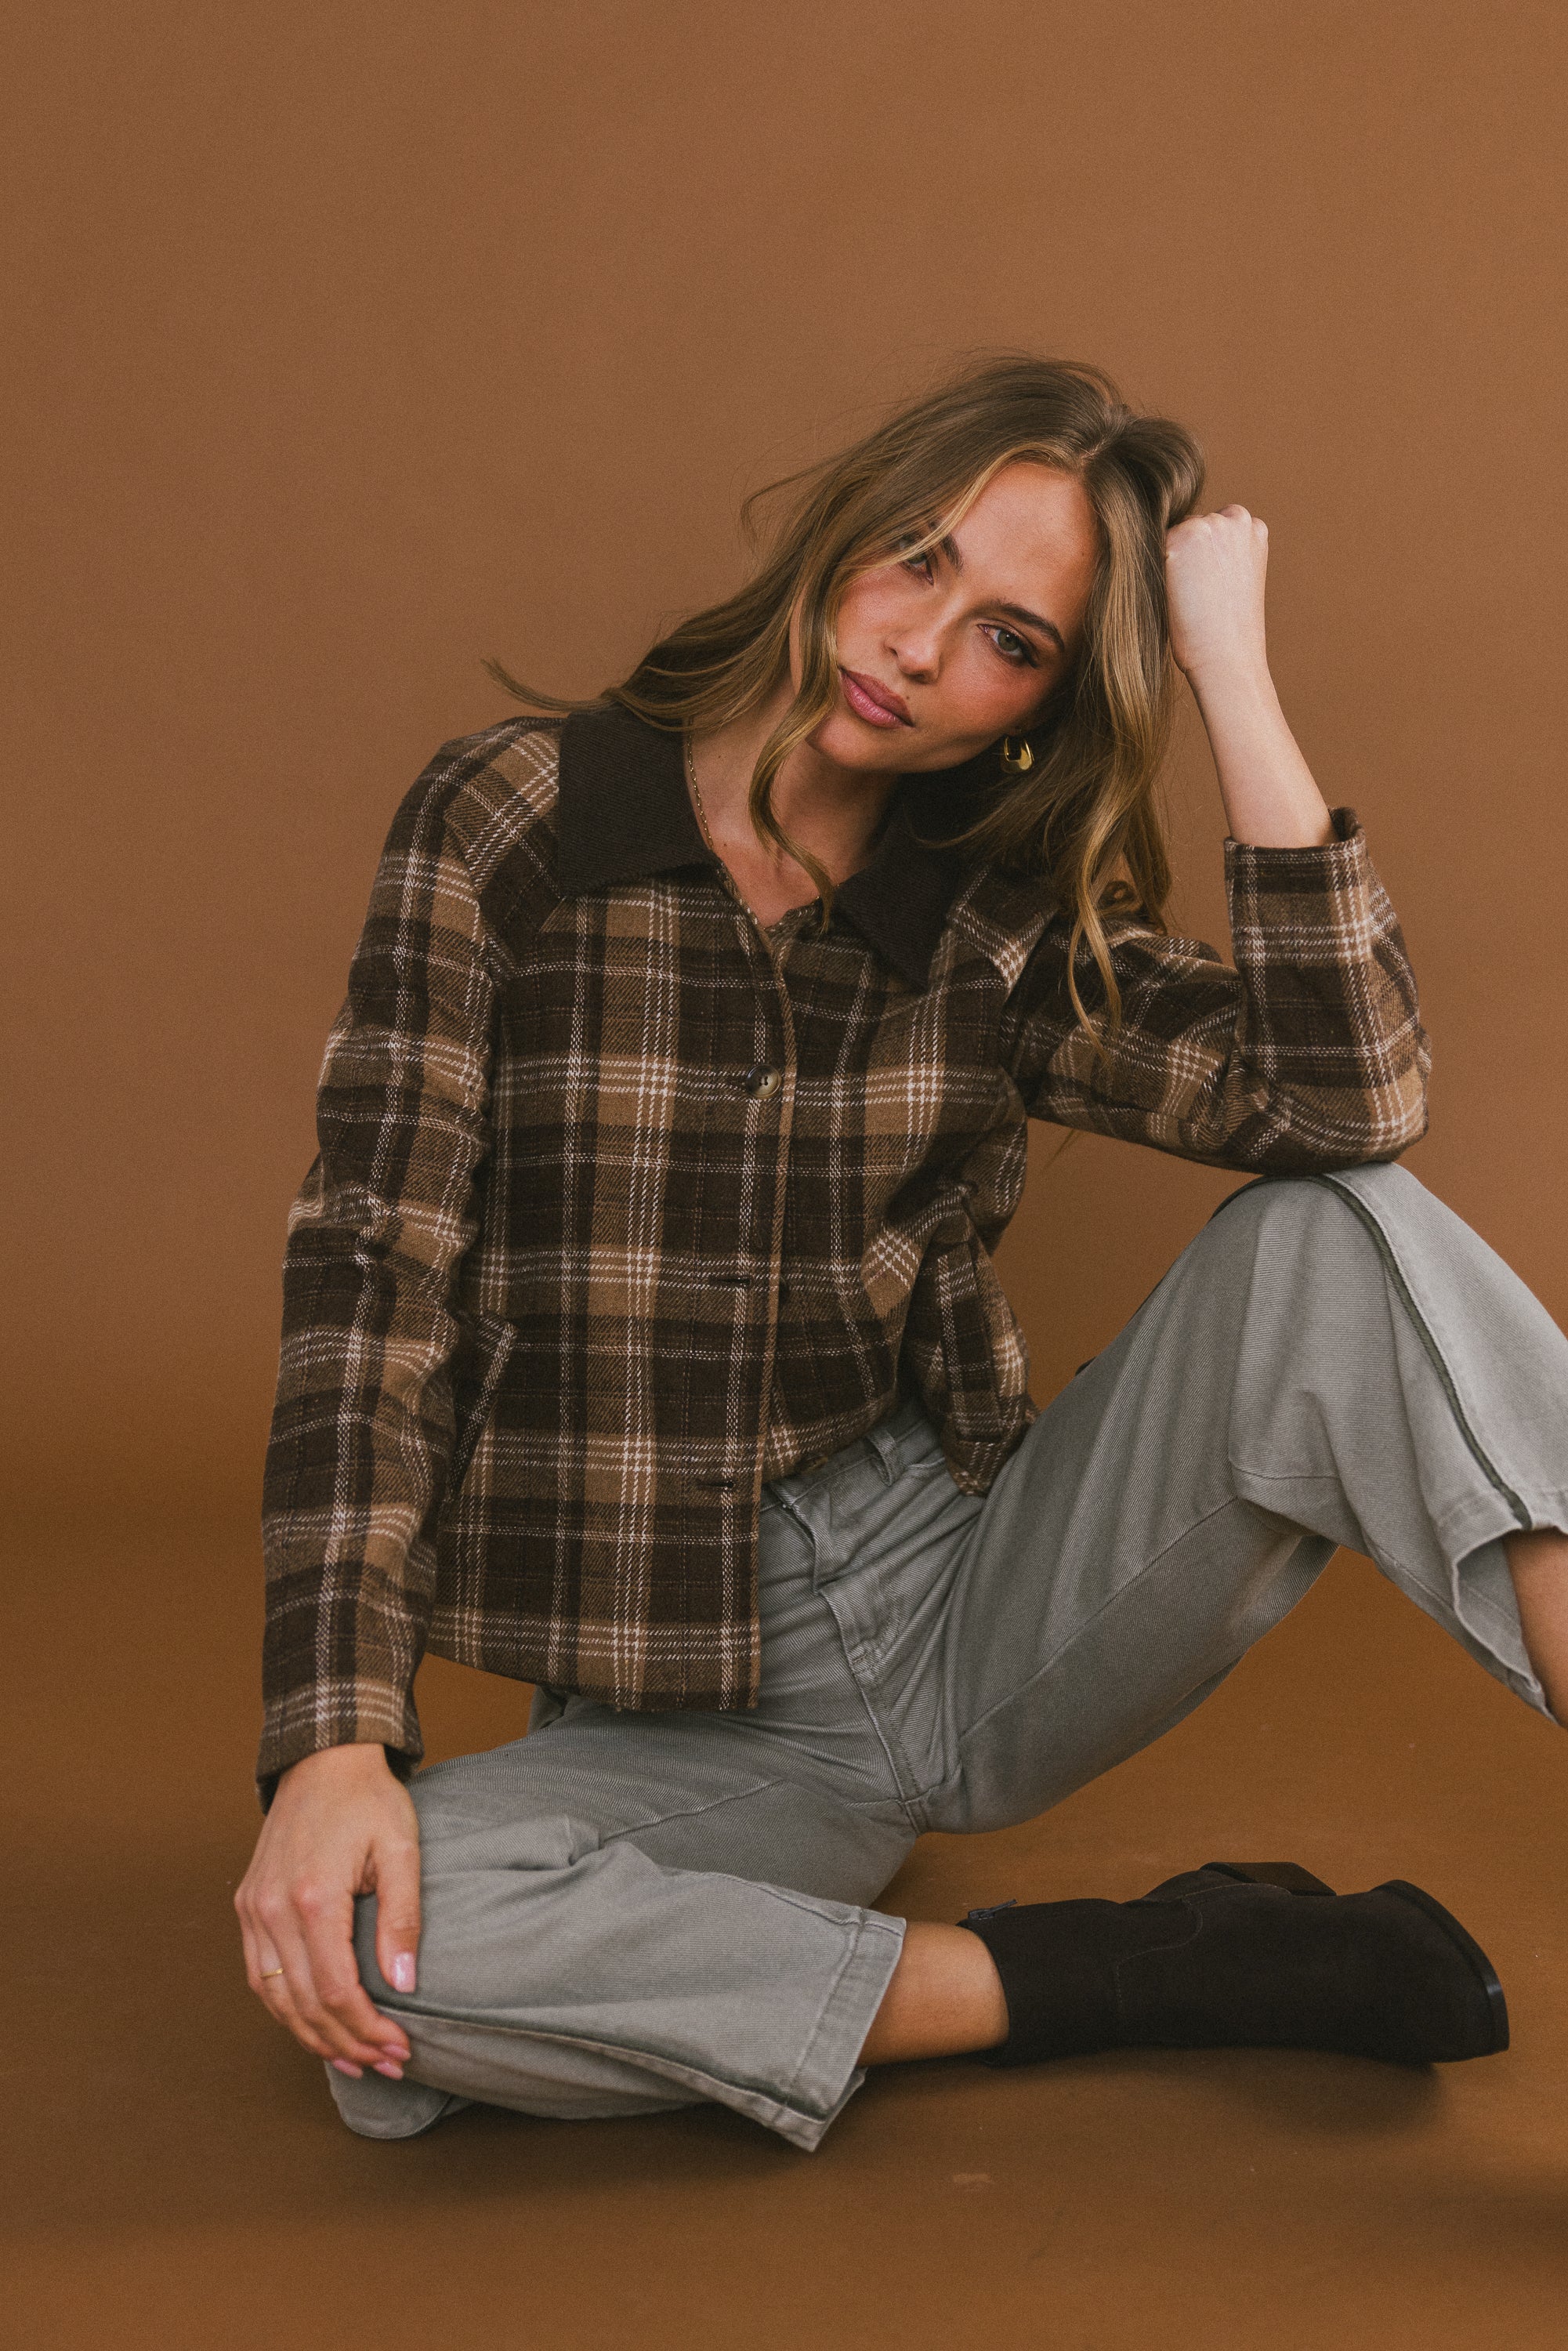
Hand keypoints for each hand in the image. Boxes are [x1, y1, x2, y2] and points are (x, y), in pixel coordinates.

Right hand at [235, 1742, 421, 2079]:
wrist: (323, 1758)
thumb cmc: (369, 1799)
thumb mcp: (402, 1849)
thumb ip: (402, 1918)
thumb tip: (403, 1985)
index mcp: (313, 1897)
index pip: (336, 1990)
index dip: (367, 2029)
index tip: (400, 2048)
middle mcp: (272, 1909)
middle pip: (304, 2004)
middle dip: (347, 2043)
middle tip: (387, 2064)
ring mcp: (253, 1908)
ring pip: (275, 1999)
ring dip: (314, 2036)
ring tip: (354, 2059)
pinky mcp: (248, 1904)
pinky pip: (259, 1975)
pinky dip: (286, 2009)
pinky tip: (316, 2026)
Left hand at [1164, 505, 1269, 689]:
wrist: (1226, 656)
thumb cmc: (1229, 629)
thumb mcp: (1239, 577)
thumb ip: (1222, 552)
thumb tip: (1187, 544)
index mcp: (1255, 528)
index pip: (1214, 527)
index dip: (1204, 558)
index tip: (1208, 585)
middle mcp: (1233, 518)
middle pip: (1192, 525)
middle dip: (1188, 553)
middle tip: (1196, 593)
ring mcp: (1206, 526)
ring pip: (1172, 535)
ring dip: (1170, 559)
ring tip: (1186, 596)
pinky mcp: (1178, 540)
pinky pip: (1152, 549)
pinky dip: (1155, 571)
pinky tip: (1172, 595)